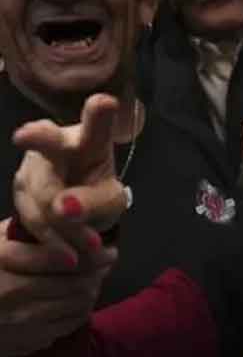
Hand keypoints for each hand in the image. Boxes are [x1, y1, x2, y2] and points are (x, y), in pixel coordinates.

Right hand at [0, 218, 116, 356]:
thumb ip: (24, 230)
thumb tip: (66, 221)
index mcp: (0, 260)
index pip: (59, 257)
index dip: (89, 252)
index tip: (104, 246)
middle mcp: (9, 293)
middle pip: (75, 281)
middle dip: (98, 268)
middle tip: (107, 257)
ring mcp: (20, 321)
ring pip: (78, 302)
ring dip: (93, 287)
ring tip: (95, 275)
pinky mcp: (28, 340)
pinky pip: (71, 322)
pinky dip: (82, 307)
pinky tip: (79, 296)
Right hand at [12, 94, 127, 259]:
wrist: (75, 211)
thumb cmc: (97, 195)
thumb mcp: (108, 201)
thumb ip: (92, 202)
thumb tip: (63, 208)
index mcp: (91, 140)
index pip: (96, 124)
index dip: (98, 114)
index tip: (105, 103)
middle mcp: (56, 142)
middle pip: (46, 140)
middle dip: (37, 137)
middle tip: (25, 135)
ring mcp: (33, 164)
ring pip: (41, 194)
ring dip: (64, 225)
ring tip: (90, 245)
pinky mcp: (20, 190)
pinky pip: (32, 216)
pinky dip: (52, 238)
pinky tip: (69, 253)